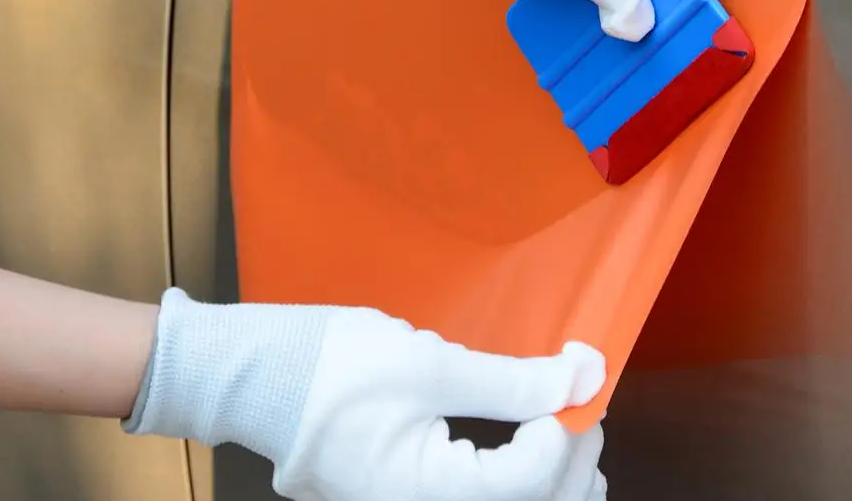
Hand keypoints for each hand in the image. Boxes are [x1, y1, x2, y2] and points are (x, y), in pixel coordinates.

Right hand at [125, 289, 608, 500]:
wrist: (267, 380)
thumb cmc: (336, 367)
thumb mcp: (429, 364)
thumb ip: (512, 380)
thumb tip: (583, 375)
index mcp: (432, 494)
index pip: (534, 481)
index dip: (569, 428)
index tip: (583, 380)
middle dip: (573, 462)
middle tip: (584, 406)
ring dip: (554, 482)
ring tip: (570, 432)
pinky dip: (523, 485)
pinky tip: (534, 453)